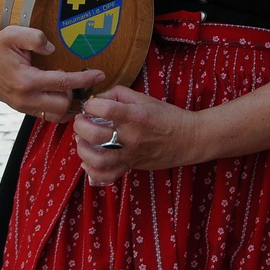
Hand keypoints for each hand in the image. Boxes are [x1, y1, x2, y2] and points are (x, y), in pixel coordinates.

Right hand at [0, 24, 102, 121]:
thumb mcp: (13, 33)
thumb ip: (35, 37)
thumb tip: (52, 49)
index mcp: (26, 80)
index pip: (63, 83)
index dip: (85, 79)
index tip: (101, 74)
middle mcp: (24, 98)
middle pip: (64, 105)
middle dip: (76, 94)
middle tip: (80, 80)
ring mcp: (22, 106)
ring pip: (56, 116)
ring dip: (68, 105)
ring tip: (73, 89)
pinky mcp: (21, 109)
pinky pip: (46, 116)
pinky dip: (58, 109)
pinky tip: (62, 95)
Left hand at [73, 87, 195, 184]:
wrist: (188, 138)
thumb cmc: (167, 116)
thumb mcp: (145, 98)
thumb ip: (119, 94)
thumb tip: (98, 98)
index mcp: (136, 116)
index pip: (106, 109)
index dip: (91, 105)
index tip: (90, 105)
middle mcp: (132, 137)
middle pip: (96, 135)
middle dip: (81, 126)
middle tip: (81, 121)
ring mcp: (131, 154)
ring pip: (98, 159)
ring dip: (83, 149)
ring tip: (82, 141)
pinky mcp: (131, 166)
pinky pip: (107, 175)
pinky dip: (93, 170)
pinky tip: (89, 161)